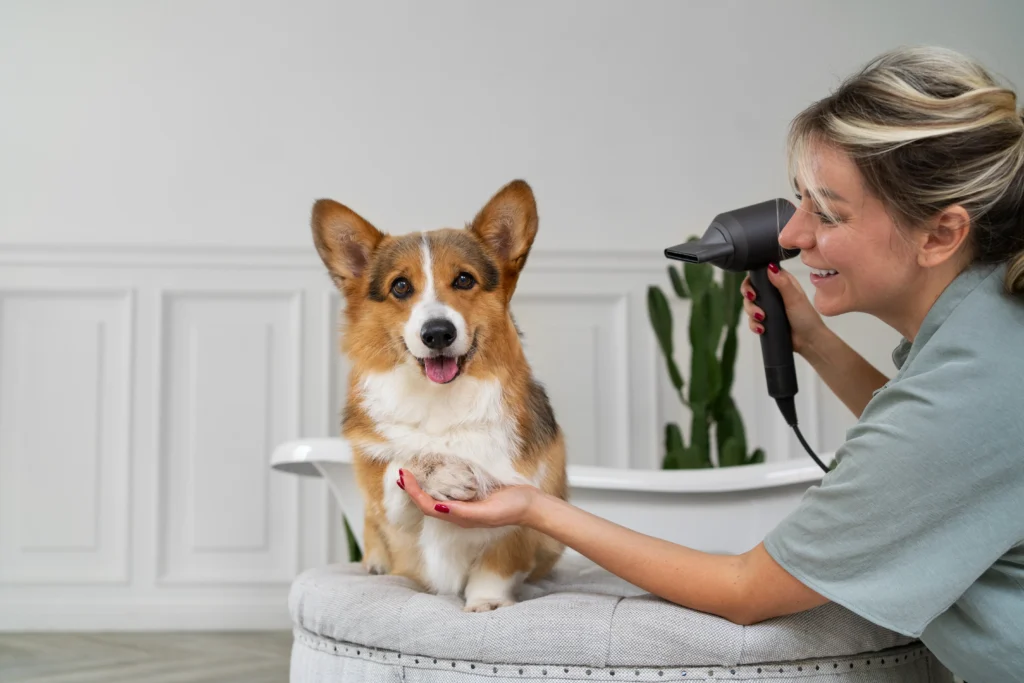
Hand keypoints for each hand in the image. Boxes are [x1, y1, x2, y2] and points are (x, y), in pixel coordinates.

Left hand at [397, 468, 538, 528]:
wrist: (530, 506)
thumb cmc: (511, 509)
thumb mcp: (487, 512)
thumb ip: (464, 512)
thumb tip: (440, 508)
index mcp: (459, 517)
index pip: (428, 506)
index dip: (413, 493)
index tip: (404, 476)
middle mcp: (458, 513)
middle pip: (427, 502)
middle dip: (412, 490)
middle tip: (402, 473)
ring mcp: (465, 504)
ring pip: (436, 496)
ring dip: (422, 486)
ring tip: (412, 473)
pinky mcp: (472, 496)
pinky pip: (449, 490)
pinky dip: (437, 482)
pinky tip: (436, 473)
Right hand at [741, 264, 825, 355]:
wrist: (808, 341)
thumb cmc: (806, 318)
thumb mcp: (795, 299)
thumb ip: (783, 283)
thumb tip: (770, 267)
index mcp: (782, 283)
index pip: (760, 275)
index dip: (751, 281)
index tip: (751, 289)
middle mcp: (773, 293)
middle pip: (751, 291)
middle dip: (749, 299)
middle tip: (753, 301)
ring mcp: (768, 307)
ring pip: (749, 306)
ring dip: (751, 312)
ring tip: (762, 319)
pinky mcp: (765, 320)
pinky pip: (752, 320)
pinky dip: (754, 325)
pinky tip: (761, 329)